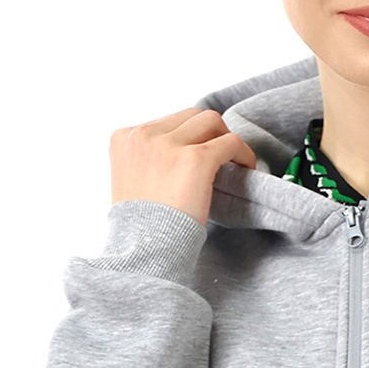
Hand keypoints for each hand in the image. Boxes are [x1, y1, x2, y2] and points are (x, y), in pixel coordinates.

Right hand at [109, 106, 257, 227]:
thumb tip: (180, 154)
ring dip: (225, 139)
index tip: (198, 158)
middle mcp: (143, 136)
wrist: (144, 251)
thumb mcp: (130, 182)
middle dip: (208, 135)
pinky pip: (230, 142)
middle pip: (190, 116)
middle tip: (220, 160)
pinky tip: (245, 170)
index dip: (187, 139)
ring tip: (233, 163)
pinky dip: (242, 153)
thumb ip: (148, 160)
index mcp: (123, 138)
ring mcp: (168, 145)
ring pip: (211, 121)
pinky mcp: (195, 159)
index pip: (165, 123)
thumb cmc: (140, 228)